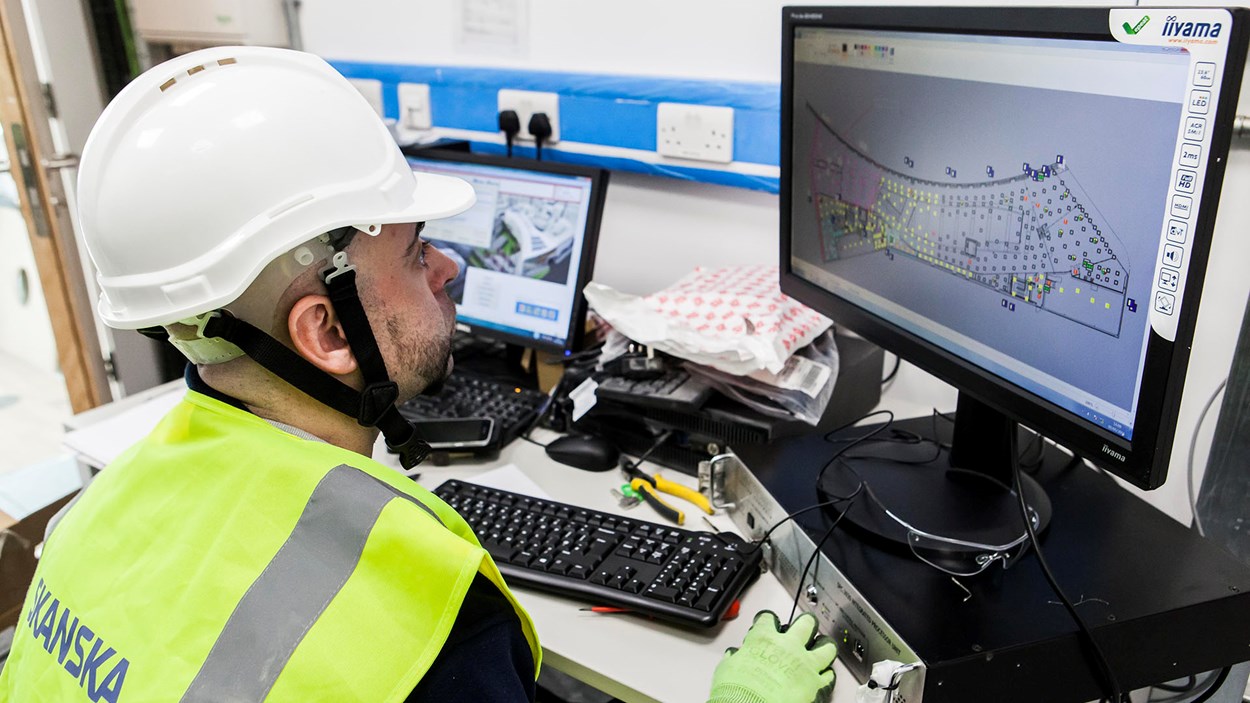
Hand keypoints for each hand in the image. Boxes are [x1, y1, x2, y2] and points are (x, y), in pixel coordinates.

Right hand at [707, 610, 836, 702]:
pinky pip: (829, 676)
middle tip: (805, 624)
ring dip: (825, 646)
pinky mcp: (816, 685)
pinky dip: (827, 675)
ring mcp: (806, 665)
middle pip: (805, 624)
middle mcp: (789, 647)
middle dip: (805, 623)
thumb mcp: (727, 669)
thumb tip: (733, 658)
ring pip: (826, 647)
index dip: (767, 619)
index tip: (767, 621)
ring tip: (824, 645)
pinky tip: (826, 674)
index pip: (768, 619)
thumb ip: (734, 659)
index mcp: (765, 639)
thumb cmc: (738, 691)